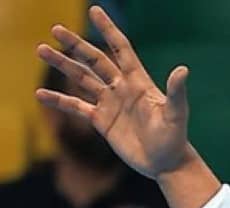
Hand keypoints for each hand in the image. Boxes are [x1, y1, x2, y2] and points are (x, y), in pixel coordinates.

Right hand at [35, 6, 192, 178]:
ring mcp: (110, 103)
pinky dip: (59, 100)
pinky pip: (76, 107)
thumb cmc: (175, 138)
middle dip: (76, 45)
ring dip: (62, 65)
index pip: (121, 49)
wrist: (166, 164)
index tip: (95, 10)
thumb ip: (176, 92)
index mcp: (138, 82)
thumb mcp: (177, 114)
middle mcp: (122, 88)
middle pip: (95, 60)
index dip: (108, 30)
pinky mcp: (101, 121)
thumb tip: (183, 69)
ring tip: (41, 50)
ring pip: (82, 79)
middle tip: (56, 29)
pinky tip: (40, 94)